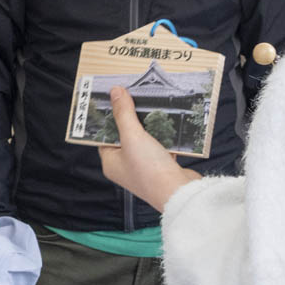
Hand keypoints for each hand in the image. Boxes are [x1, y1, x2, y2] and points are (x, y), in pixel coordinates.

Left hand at [96, 87, 201, 211]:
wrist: (179, 193)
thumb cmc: (150, 170)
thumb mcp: (132, 137)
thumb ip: (123, 114)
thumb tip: (115, 92)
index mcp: (110, 162)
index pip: (104, 135)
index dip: (109, 117)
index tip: (114, 98)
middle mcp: (125, 166)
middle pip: (125, 135)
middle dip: (132, 117)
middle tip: (135, 96)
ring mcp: (144, 167)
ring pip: (145, 139)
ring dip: (150, 124)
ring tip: (153, 104)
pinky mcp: (163, 166)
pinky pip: (161, 145)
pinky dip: (165, 134)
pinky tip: (170, 120)